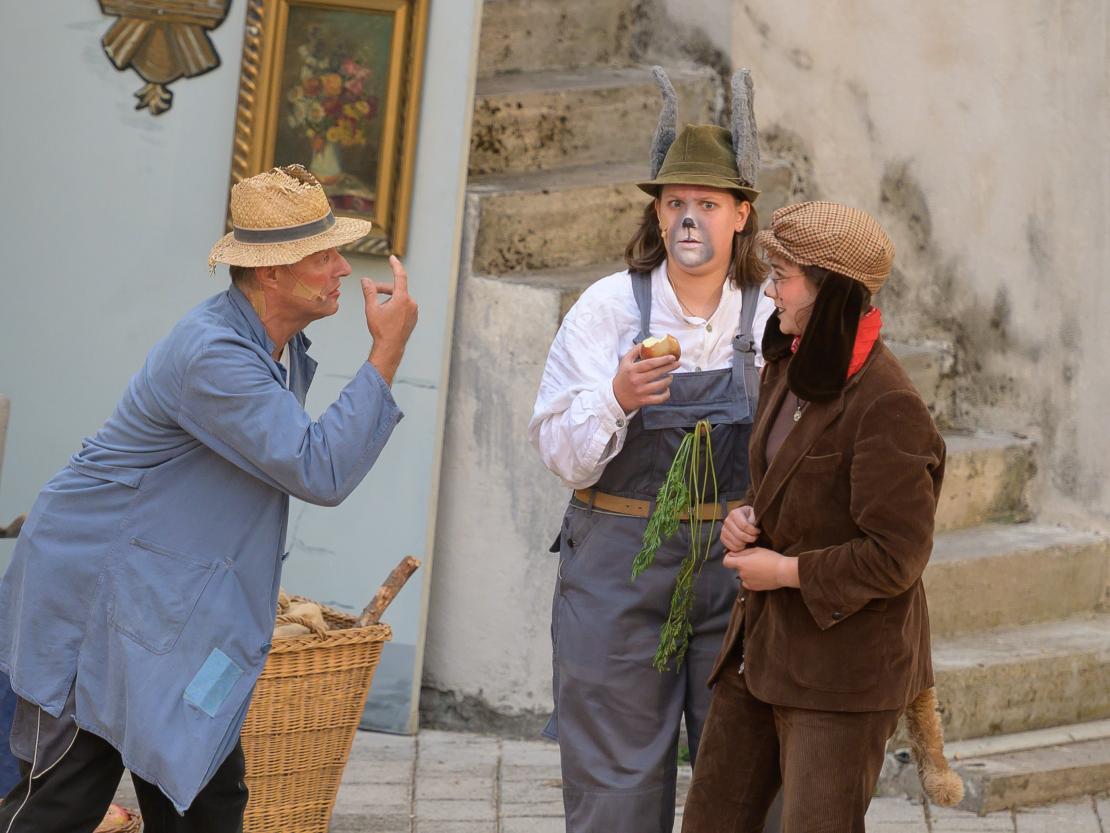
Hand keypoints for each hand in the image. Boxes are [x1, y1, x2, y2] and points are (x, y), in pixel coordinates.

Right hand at [364, 255, 418, 384]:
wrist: (390, 347)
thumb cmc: (381, 329)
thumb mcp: (371, 308)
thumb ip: (369, 292)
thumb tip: (365, 280)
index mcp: (402, 298)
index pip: (400, 276)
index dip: (395, 265)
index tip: (392, 258)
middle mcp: (411, 303)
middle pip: (396, 289)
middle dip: (384, 289)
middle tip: (372, 290)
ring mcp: (414, 311)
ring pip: (400, 298)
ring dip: (389, 298)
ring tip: (379, 308)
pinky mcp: (414, 317)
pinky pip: (404, 306)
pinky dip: (395, 306)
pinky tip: (387, 316)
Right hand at [612, 344, 676, 412]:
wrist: (616, 397)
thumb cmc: (623, 377)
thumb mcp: (625, 363)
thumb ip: (634, 352)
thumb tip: (645, 343)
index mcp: (632, 370)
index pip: (650, 363)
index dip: (662, 360)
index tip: (672, 357)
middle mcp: (636, 380)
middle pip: (657, 373)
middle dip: (669, 367)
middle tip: (677, 364)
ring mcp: (640, 391)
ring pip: (660, 385)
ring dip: (668, 380)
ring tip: (670, 376)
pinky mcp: (644, 401)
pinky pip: (659, 398)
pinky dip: (666, 394)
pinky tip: (667, 389)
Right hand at [720, 505, 759, 551]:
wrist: (742, 518)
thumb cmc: (749, 516)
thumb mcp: (753, 513)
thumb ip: (754, 518)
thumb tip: (752, 524)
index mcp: (734, 513)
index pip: (744, 526)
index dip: (753, 531)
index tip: (758, 531)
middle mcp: (727, 521)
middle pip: (740, 535)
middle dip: (750, 538)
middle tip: (755, 537)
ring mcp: (724, 530)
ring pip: (736, 542)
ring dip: (745, 544)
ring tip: (749, 540)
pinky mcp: (723, 538)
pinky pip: (731, 547)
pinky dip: (739, 548)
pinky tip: (744, 544)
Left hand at [723, 547, 797, 590]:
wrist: (783, 571)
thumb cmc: (771, 558)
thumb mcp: (756, 550)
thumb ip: (742, 552)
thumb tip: (732, 554)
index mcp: (741, 563)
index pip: (726, 562)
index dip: (728, 558)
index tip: (734, 556)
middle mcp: (742, 573)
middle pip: (737, 568)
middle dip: (743, 564)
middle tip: (755, 561)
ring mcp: (747, 582)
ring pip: (743, 575)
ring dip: (748, 572)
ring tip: (760, 568)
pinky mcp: (753, 588)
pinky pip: (747, 583)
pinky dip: (751, 579)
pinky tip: (760, 576)